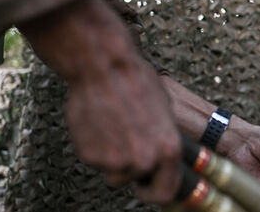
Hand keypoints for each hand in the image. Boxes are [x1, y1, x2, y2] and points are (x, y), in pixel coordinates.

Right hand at [22, 0, 181, 202]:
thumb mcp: (164, 113)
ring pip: (112, 172)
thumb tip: (159, 159)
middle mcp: (145, 160)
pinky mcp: (91, 156)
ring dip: (110, 157)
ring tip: (111, 127)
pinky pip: (94, 159)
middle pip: (133, 183)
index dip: (154, 191)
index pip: (164, 192)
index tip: (147, 187)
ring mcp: (116, 161)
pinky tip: (98, 122)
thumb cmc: (135, 81)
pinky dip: (94, 146)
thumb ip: (161, 142)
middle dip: (129, 172)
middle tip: (123, 149)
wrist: (104, 67)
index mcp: (168, 150)